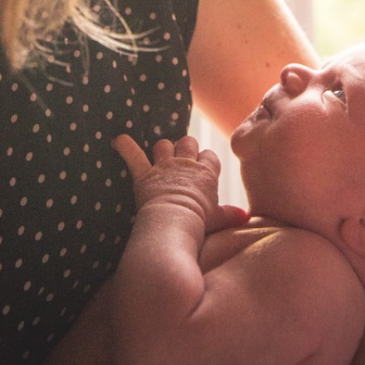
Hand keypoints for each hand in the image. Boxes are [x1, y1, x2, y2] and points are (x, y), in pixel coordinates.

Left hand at [113, 134, 248, 233]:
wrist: (174, 224)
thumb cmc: (199, 225)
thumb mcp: (218, 219)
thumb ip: (230, 214)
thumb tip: (246, 216)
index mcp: (205, 173)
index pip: (208, 155)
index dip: (204, 161)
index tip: (202, 169)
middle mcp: (185, 164)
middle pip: (188, 142)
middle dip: (185, 148)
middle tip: (181, 159)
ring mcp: (164, 167)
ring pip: (164, 144)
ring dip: (162, 149)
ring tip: (160, 156)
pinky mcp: (145, 174)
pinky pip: (133, 155)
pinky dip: (125, 147)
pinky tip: (118, 140)